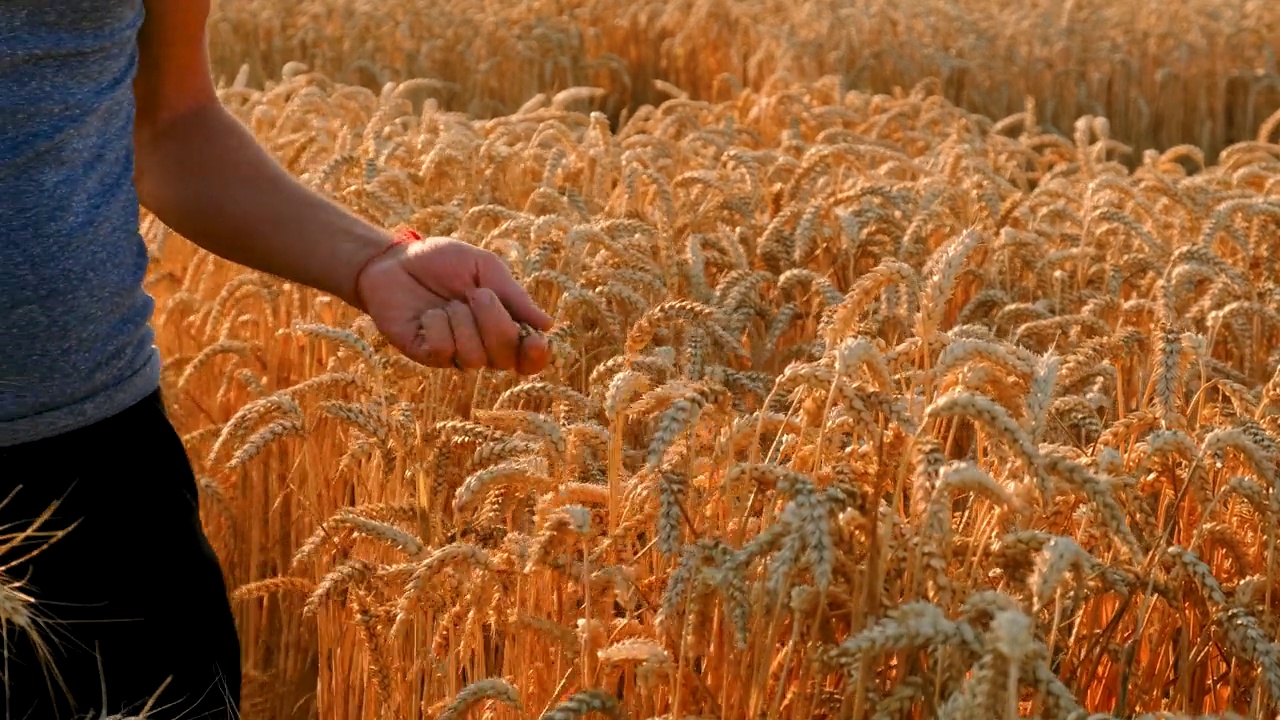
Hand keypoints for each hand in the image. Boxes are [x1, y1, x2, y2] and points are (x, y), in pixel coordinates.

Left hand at [354, 233, 553, 373]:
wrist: (395, 259)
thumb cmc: (442, 262)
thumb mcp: (484, 268)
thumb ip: (512, 296)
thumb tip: (546, 325)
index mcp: (503, 327)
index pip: (528, 359)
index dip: (535, 356)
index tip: (534, 340)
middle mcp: (482, 347)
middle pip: (504, 358)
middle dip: (494, 322)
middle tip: (477, 295)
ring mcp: (453, 354)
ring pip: (474, 357)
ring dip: (461, 321)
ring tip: (448, 303)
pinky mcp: (425, 354)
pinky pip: (443, 350)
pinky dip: (437, 325)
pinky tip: (427, 314)